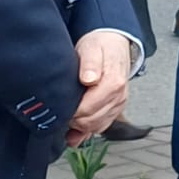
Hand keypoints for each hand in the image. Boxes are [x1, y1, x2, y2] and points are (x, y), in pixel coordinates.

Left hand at [67, 30, 131, 146]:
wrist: (113, 45)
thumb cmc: (101, 46)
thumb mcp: (92, 48)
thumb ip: (90, 63)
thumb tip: (89, 78)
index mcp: (114, 83)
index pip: (89, 108)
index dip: (71, 111)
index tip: (59, 106)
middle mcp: (119, 97)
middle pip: (91, 121)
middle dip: (73, 120)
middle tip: (59, 111)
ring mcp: (118, 105)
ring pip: (96, 127)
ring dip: (79, 127)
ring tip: (65, 117)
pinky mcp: (114, 110)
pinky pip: (100, 128)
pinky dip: (86, 132)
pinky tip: (73, 133)